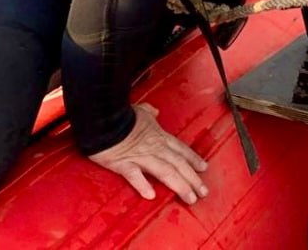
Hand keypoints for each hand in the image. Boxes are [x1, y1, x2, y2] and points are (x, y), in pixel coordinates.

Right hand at [88, 103, 208, 203]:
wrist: (103, 117)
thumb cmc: (120, 114)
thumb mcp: (139, 109)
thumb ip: (149, 112)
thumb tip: (154, 110)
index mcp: (158, 135)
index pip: (180, 149)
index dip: (193, 159)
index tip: (204, 168)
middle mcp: (154, 147)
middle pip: (178, 164)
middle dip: (193, 179)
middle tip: (203, 192)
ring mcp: (140, 156)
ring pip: (165, 172)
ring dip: (180, 185)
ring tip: (190, 198)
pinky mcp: (123, 163)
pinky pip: (134, 176)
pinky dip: (143, 185)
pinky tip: (151, 195)